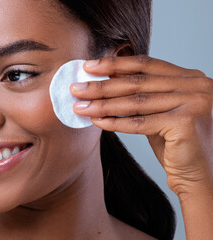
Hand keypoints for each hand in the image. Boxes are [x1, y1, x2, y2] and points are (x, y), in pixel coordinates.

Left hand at [70, 55, 212, 196]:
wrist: (202, 177)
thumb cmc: (178, 146)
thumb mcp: (159, 113)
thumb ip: (141, 96)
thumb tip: (103, 80)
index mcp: (192, 78)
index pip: (147, 65)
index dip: (115, 64)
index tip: (89, 66)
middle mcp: (198, 85)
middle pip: (138, 82)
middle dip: (102, 85)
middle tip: (76, 88)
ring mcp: (194, 102)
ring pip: (136, 102)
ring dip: (102, 104)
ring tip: (80, 106)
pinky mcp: (186, 122)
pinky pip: (140, 122)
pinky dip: (114, 122)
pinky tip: (96, 121)